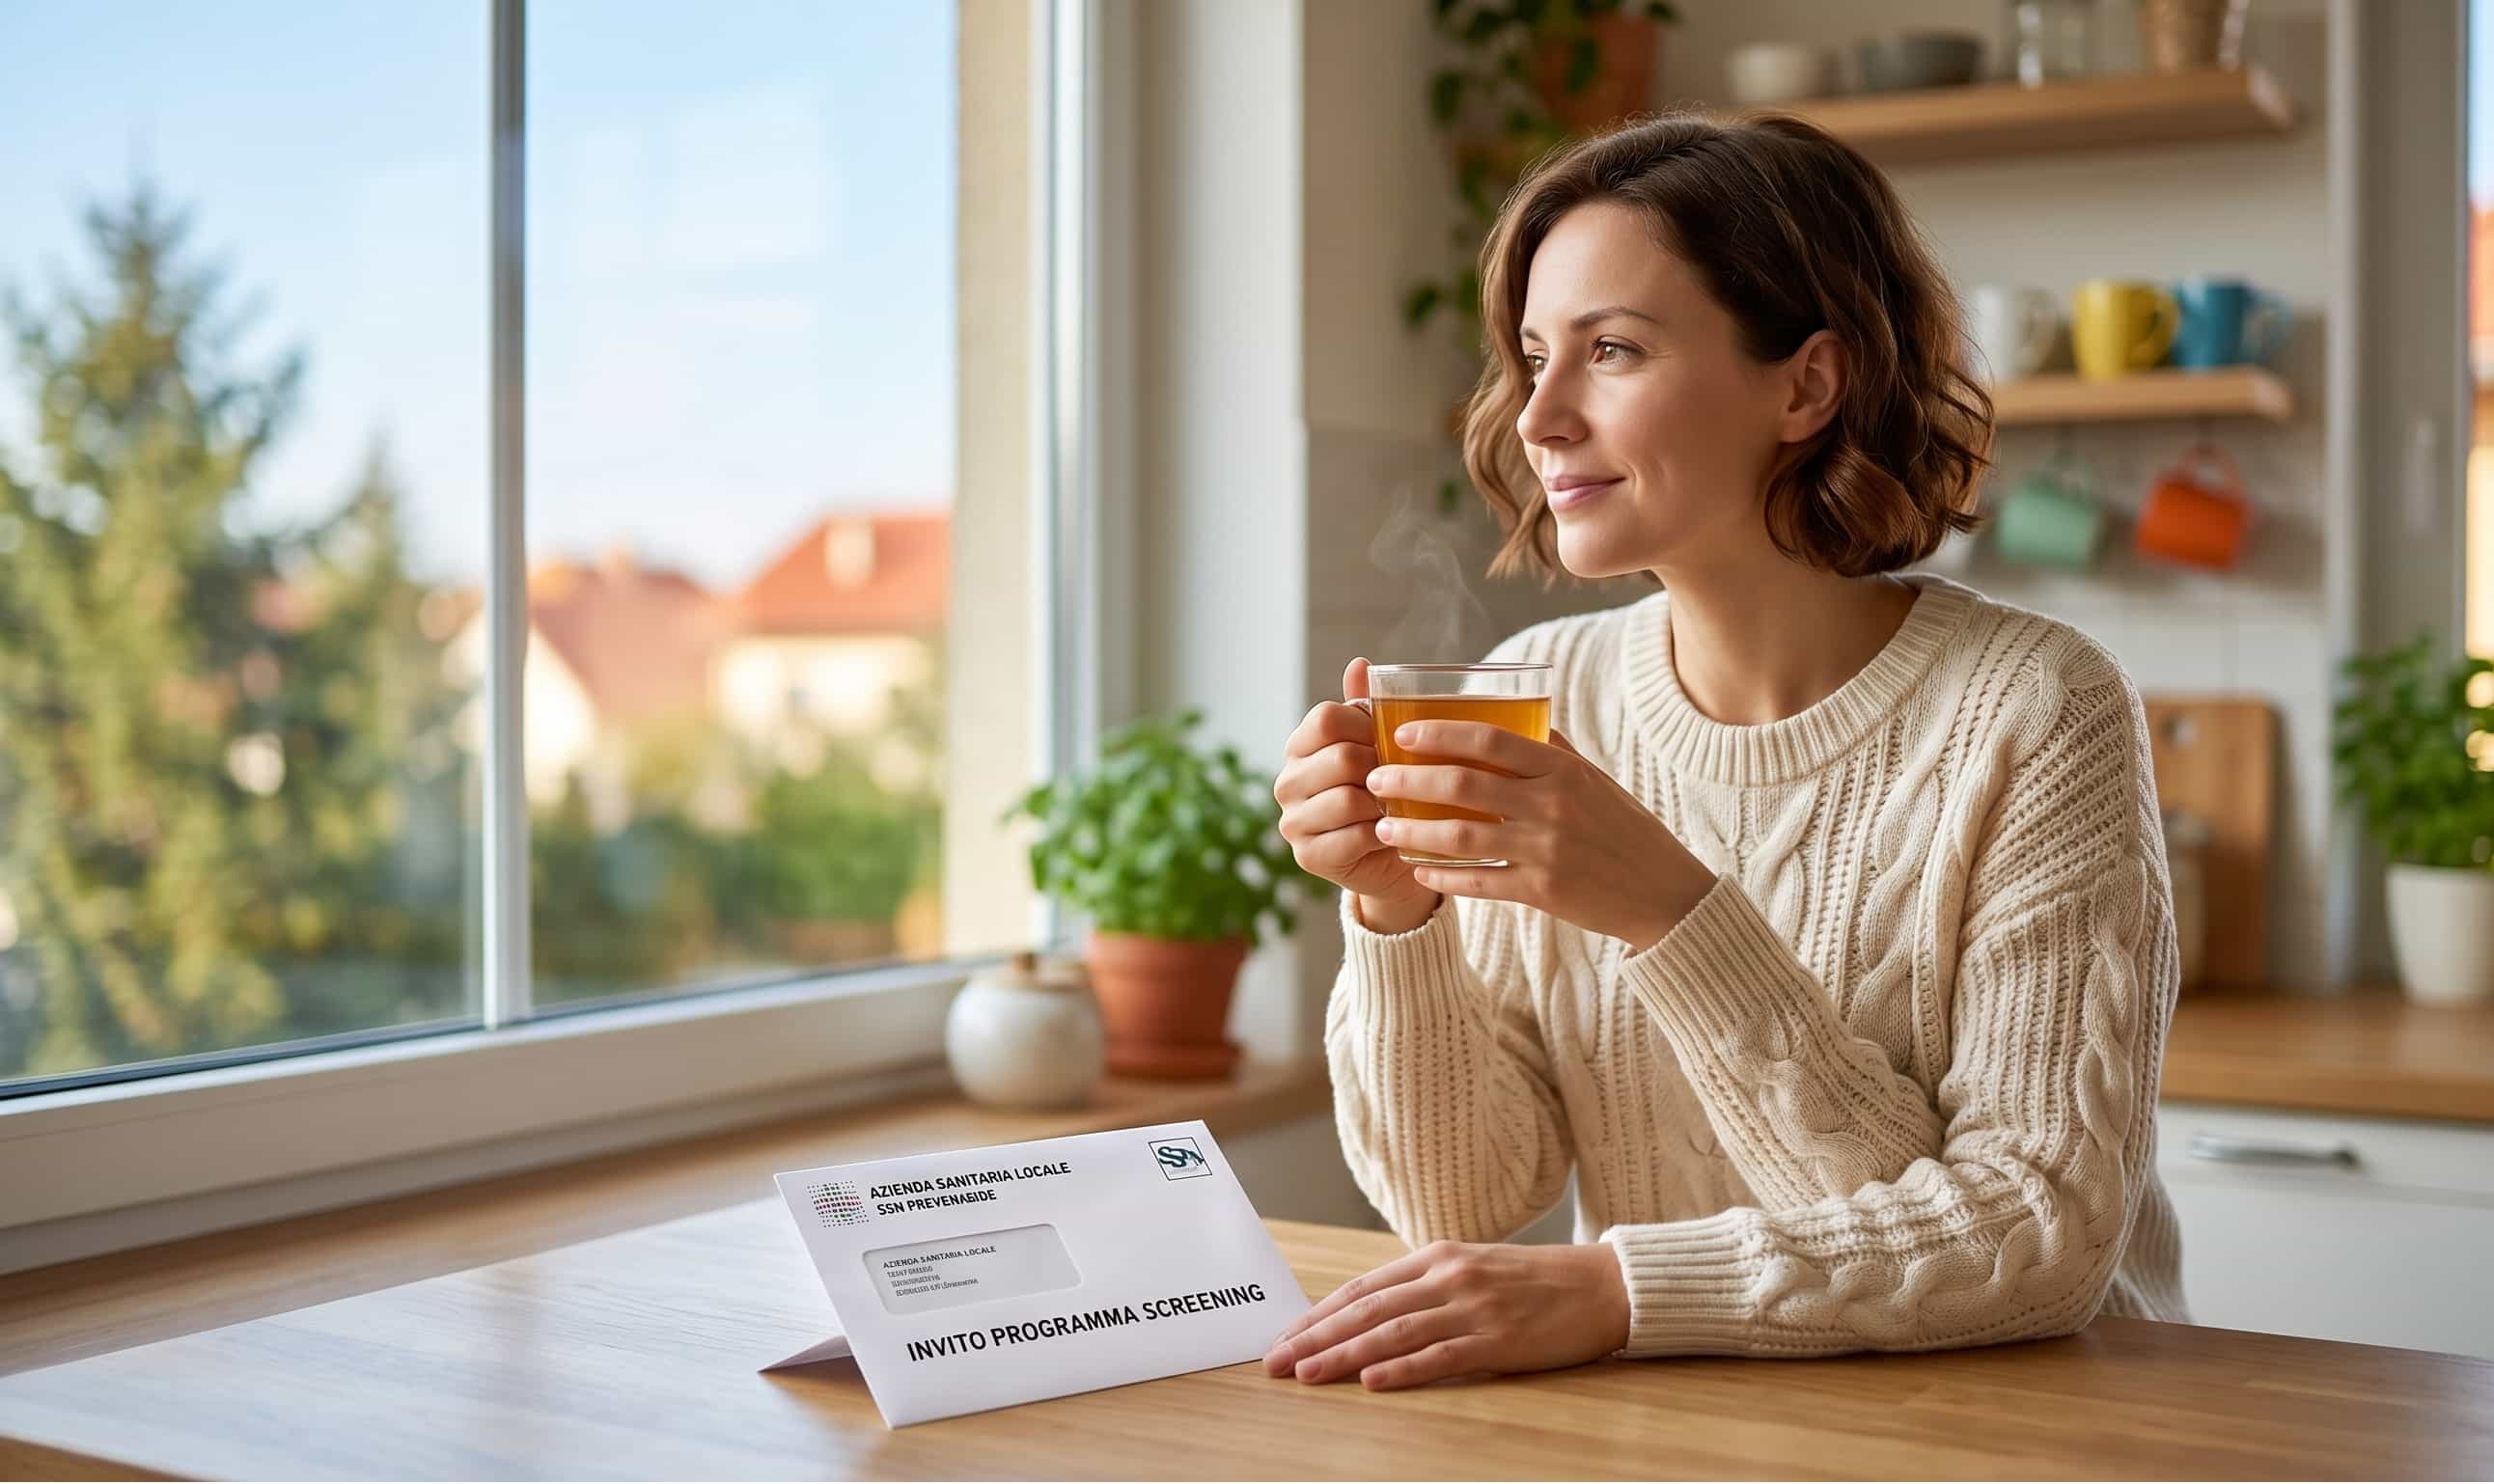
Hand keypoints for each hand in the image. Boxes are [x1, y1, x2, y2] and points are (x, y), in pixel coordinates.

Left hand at [1264, 1240, 1629, 1390]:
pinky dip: (1401, 1369)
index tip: (1284, 1338)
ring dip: (1343, 1354)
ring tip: (1307, 1374)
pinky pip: (1440, 1356)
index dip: (1318, 1314)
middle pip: (1367, 1309)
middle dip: (1315, 1337)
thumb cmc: (1537, 1281)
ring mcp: (1473, 1308)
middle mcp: (1448, 1277)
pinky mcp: (1499, 1339)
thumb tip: (1372, 1314)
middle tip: (1276, 1362)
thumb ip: (1427, 1286)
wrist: (1604, 1284)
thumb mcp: (1474, 1268)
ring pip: (1393, 1332)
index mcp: (1438, 1256)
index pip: (1363, 1288)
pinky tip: (1370, 1381)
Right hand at [1274, 658, 1441, 928]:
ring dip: (1382, 805)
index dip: (1366, 726)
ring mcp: (1293, 822)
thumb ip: (1366, 706)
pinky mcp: (1308, 856)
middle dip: (1381, 769)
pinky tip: (1390, 834)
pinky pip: (1353, 837)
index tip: (1386, 740)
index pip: (1326, 717)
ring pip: (1347, 799)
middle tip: (1400, 780)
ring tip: (1396, 808)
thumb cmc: (1384, 791)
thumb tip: (1359, 663)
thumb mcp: (1377, 744)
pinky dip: (1380, 835)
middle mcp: (1287, 782)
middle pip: (1341, 758)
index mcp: (1299, 746)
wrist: (1390, 855)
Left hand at [1365, 719, 1712, 952]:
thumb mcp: (1594, 780)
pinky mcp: (1541, 892)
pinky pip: (1477, 883)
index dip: (1438, 733)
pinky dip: (1441, 876)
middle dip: (1408, 780)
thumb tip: (1512, 717)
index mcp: (1563, 770)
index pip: (1489, 739)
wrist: (1663, 893)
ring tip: (1384, 827)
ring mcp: (1546, 851)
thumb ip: (1552, 750)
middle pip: (1463, 784)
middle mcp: (1553, 806)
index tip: (1401, 734)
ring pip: (1460, 836)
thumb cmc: (1624, 829)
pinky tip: (1417, 868)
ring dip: (1412, 831)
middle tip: (1376, 779)